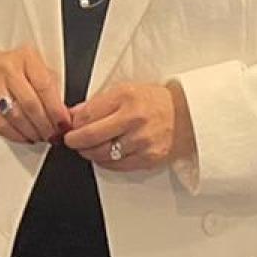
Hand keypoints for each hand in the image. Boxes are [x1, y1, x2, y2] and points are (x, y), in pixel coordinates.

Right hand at [0, 45, 69, 143]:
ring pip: (16, 116)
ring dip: (32, 132)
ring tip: (41, 137)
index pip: (45, 86)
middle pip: (30, 104)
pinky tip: (25, 137)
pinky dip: (16, 136)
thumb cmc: (12, 69)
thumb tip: (63, 113)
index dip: (56, 109)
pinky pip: (0, 125)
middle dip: (45, 125)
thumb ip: (50, 85)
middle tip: (54, 135)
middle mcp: (7, 69)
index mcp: (26, 58)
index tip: (64, 124)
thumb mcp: (33, 67)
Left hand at [62, 80, 193, 171]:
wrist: (186, 114)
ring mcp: (142, 141)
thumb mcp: (125, 91)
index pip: (87, 114)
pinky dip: (104, 162)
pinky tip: (103, 155)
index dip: (73, 123)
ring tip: (87, 148)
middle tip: (71, 141)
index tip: (70, 126)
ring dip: (88, 153)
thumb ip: (98, 103)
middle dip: (74, 141)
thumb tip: (73, 115)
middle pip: (90, 136)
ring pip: (101, 154)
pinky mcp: (148, 158)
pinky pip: (116, 165)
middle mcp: (134, 119)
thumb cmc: (155, 101)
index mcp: (125, 96)